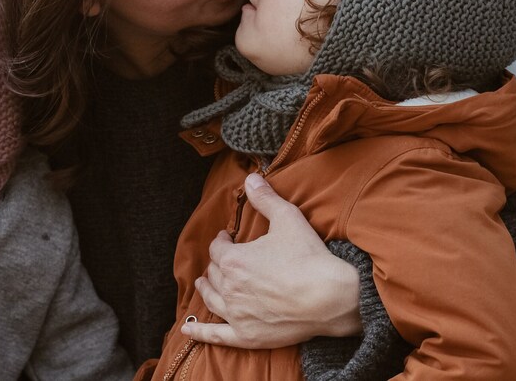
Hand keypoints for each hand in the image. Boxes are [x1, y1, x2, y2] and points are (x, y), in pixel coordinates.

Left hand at [181, 173, 361, 347]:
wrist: (328, 296)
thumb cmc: (308, 257)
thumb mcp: (287, 218)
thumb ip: (265, 198)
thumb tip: (250, 178)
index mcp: (234, 260)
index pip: (217, 248)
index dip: (221, 240)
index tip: (227, 236)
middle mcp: (229, 288)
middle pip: (213, 273)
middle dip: (216, 263)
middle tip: (223, 258)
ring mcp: (236, 314)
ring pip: (211, 299)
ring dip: (205, 288)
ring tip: (203, 283)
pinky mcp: (246, 335)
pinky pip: (215, 336)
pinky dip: (199, 332)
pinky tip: (187, 329)